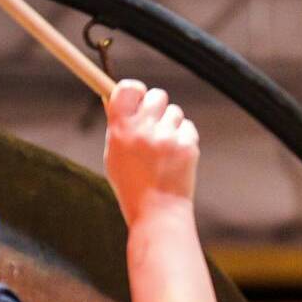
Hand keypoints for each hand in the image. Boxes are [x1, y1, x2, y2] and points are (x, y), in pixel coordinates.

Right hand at [104, 79, 198, 221]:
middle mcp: (144, 130)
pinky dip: (183, 137)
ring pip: (174, 111)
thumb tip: (120, 99)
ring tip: (164, 149)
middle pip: (156, 95)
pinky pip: (187, 127)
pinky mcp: (187, 145)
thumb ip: (118, 127)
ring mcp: (167, 137)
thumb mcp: (114, 156)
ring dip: (170, 124)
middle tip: (153, 124)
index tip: (138, 97)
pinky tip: (175, 157)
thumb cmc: (132, 186)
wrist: (158, 213)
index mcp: (121, 130)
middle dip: (156, 107)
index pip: (128, 88)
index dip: (135, 90)